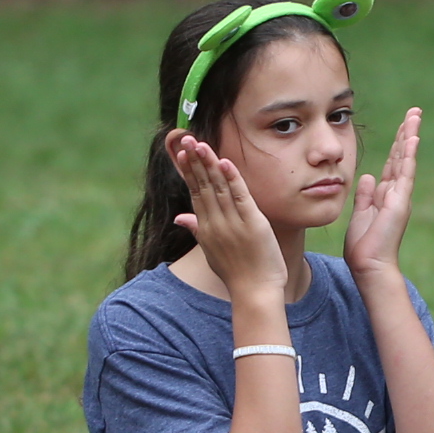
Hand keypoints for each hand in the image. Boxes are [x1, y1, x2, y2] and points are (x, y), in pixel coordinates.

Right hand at [167, 131, 288, 309]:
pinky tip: (224, 162)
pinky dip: (233, 179)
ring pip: (218, 187)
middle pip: (203, 186)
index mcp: (206, 228)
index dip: (188, 172)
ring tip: (201, 144)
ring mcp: (232, 223)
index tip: (180, 153)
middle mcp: (215, 223)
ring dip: (209, 164)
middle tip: (186, 139)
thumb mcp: (211, 252)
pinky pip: (240, 196)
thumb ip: (196, 230)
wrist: (254, 293)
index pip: (195, 193)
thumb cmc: (236, 274)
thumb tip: (179, 218)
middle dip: (194, 161)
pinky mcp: (252, 223)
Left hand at [345, 107, 423, 274]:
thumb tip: (368, 176)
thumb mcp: (360, 214)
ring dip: (410, 136)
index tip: (402, 125)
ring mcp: (400, 195)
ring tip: (415, 116)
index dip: (397, 143)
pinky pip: (405, 172)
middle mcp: (395, 192)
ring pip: (406, 159)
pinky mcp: (400, 201)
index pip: (392, 163)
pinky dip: (408, 154)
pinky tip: (412, 138)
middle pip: (402, 155)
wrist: (369, 266)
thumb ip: (365, 195)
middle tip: (414, 112)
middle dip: (407, 132)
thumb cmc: (363, 246)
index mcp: (385, 194)